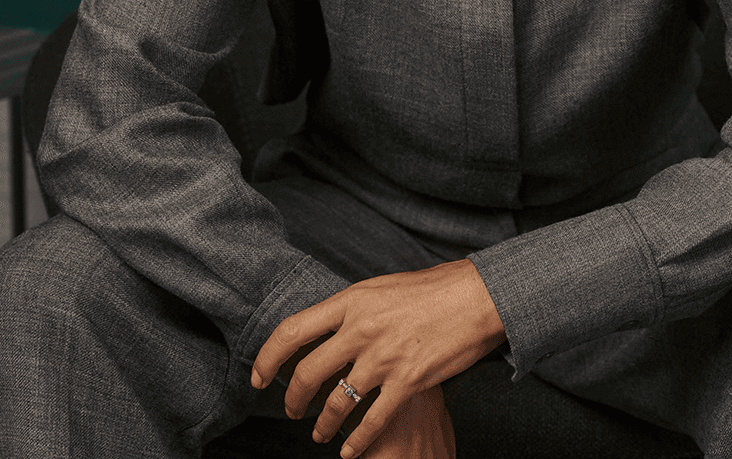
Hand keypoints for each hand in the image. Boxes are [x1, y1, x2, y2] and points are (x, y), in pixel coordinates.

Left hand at [250, 258, 503, 457]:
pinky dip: (356, 442)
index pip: (292, 330)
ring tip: (319, 433)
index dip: (267, 357)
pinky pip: (371, 421)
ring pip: (337, 402)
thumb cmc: (428, 289)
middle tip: (291, 410)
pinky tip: (349, 450)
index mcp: (351, 301)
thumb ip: (351, 310)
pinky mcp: (407, 381)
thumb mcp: (379, 288)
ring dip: (323, 424)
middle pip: (307, 373)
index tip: (258, 375)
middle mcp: (361, 329)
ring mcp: (384, 356)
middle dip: (292, 399)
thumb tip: (324, 329)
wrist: (473, 296)